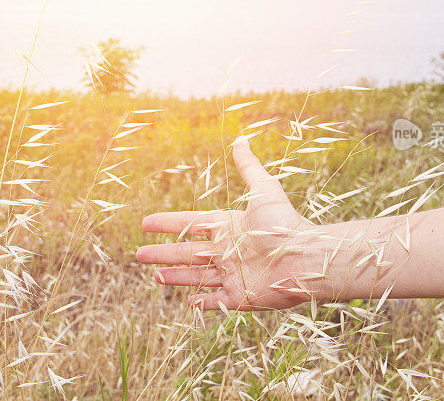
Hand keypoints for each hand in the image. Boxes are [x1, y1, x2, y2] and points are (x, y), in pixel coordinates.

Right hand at [136, 138, 320, 310]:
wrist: (304, 257)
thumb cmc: (284, 222)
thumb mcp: (263, 188)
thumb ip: (249, 166)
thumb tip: (242, 138)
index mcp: (230, 227)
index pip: (192, 224)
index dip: (169, 223)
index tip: (146, 222)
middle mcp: (229, 251)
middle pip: (188, 252)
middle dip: (163, 253)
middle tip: (139, 253)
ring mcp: (234, 275)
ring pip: (197, 277)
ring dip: (175, 276)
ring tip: (153, 276)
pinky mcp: (241, 297)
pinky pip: (217, 302)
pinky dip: (203, 304)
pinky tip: (188, 304)